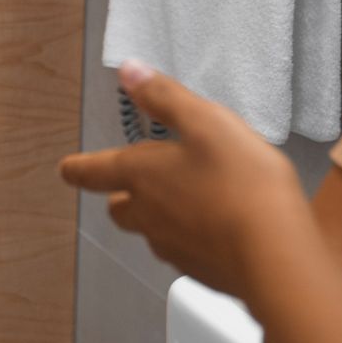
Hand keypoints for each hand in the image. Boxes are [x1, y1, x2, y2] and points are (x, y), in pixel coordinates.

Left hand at [58, 61, 314, 304]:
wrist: (274, 253)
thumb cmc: (242, 183)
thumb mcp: (205, 122)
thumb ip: (164, 96)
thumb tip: (129, 72)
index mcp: (141, 176)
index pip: (94, 172)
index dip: (78, 167)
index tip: (67, 168)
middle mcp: (148, 216)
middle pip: (121, 208)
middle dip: (122, 195)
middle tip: (134, 184)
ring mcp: (172, 247)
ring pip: (152, 230)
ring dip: (160, 215)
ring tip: (188, 199)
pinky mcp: (199, 270)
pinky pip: (184, 250)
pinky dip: (192, 236)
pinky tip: (217, 227)